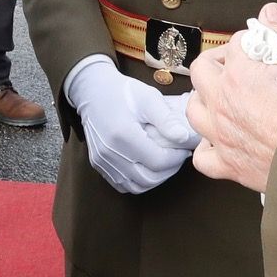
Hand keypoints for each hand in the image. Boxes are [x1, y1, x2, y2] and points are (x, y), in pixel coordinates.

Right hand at [66, 56, 197, 195]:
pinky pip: (123, 185)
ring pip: (136, 186)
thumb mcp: (148, 98)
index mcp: (123, 134)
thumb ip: (167, 120)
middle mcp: (110, 152)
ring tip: (164, 161)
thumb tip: (184, 138)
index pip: (158, 161)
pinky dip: (139, 181)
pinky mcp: (98, 165)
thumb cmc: (122, 92)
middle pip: (148, 178)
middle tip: (177, 155)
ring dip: (155, 178)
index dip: (176, 158)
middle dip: (169, 170)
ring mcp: (102, 161)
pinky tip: (147, 166)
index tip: (184, 148)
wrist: (92, 91)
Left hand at [186, 4, 276, 191]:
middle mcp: (222, 102)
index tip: (258, 48)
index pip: (235, 45)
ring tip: (221, 99)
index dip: (248, 42)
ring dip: (204, 100)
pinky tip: (221, 141)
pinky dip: (208, 148)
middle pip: (201, 71)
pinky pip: (203, 157)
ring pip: (194, 111)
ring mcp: (221, 135)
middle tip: (234, 66)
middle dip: (216, 63)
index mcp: (239, 74)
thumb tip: (269, 10)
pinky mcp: (228, 165)